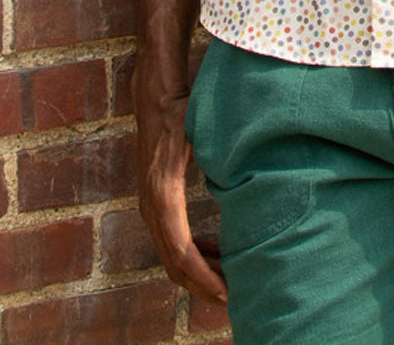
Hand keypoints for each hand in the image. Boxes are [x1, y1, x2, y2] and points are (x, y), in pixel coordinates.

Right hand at [135, 76, 226, 302]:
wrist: (154, 95)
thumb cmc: (182, 111)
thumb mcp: (203, 136)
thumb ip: (219, 162)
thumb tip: (245, 187)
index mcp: (164, 194)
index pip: (181, 250)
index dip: (203, 277)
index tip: (226, 293)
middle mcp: (151, 205)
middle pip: (174, 263)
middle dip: (202, 285)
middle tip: (234, 298)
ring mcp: (149, 205)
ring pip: (171, 256)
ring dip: (197, 272)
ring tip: (229, 279)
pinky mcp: (154, 201)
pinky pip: (170, 240)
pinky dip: (191, 254)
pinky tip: (216, 252)